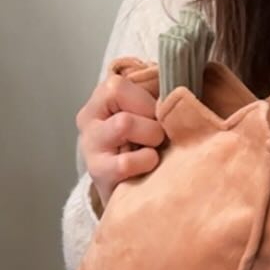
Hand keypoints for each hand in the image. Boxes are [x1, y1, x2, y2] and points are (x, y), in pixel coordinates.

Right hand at [77, 73, 166, 210]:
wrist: (131, 189)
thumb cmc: (144, 144)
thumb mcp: (147, 113)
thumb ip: (157, 93)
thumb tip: (180, 80)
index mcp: (100, 100)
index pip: (118, 83)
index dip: (145, 97)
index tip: (156, 113)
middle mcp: (89, 119)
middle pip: (118, 95)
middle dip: (150, 114)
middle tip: (158, 133)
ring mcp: (91, 146)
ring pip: (124, 123)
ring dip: (150, 135)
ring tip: (154, 148)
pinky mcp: (99, 172)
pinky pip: (127, 161)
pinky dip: (147, 161)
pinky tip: (149, 166)